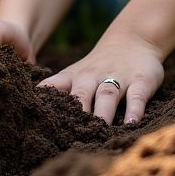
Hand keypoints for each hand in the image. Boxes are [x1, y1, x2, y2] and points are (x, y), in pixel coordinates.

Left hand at [39, 29, 163, 123]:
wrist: (134, 39)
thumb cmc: (99, 65)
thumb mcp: (76, 74)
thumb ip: (59, 91)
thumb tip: (35, 116)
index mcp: (74, 77)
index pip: (54, 88)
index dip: (44, 103)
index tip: (34, 121)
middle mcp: (92, 77)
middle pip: (81, 94)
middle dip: (75, 113)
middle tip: (70, 136)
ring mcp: (117, 78)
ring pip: (106, 95)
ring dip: (102, 113)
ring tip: (100, 131)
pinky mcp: (139, 81)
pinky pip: (136, 96)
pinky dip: (133, 110)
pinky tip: (131, 124)